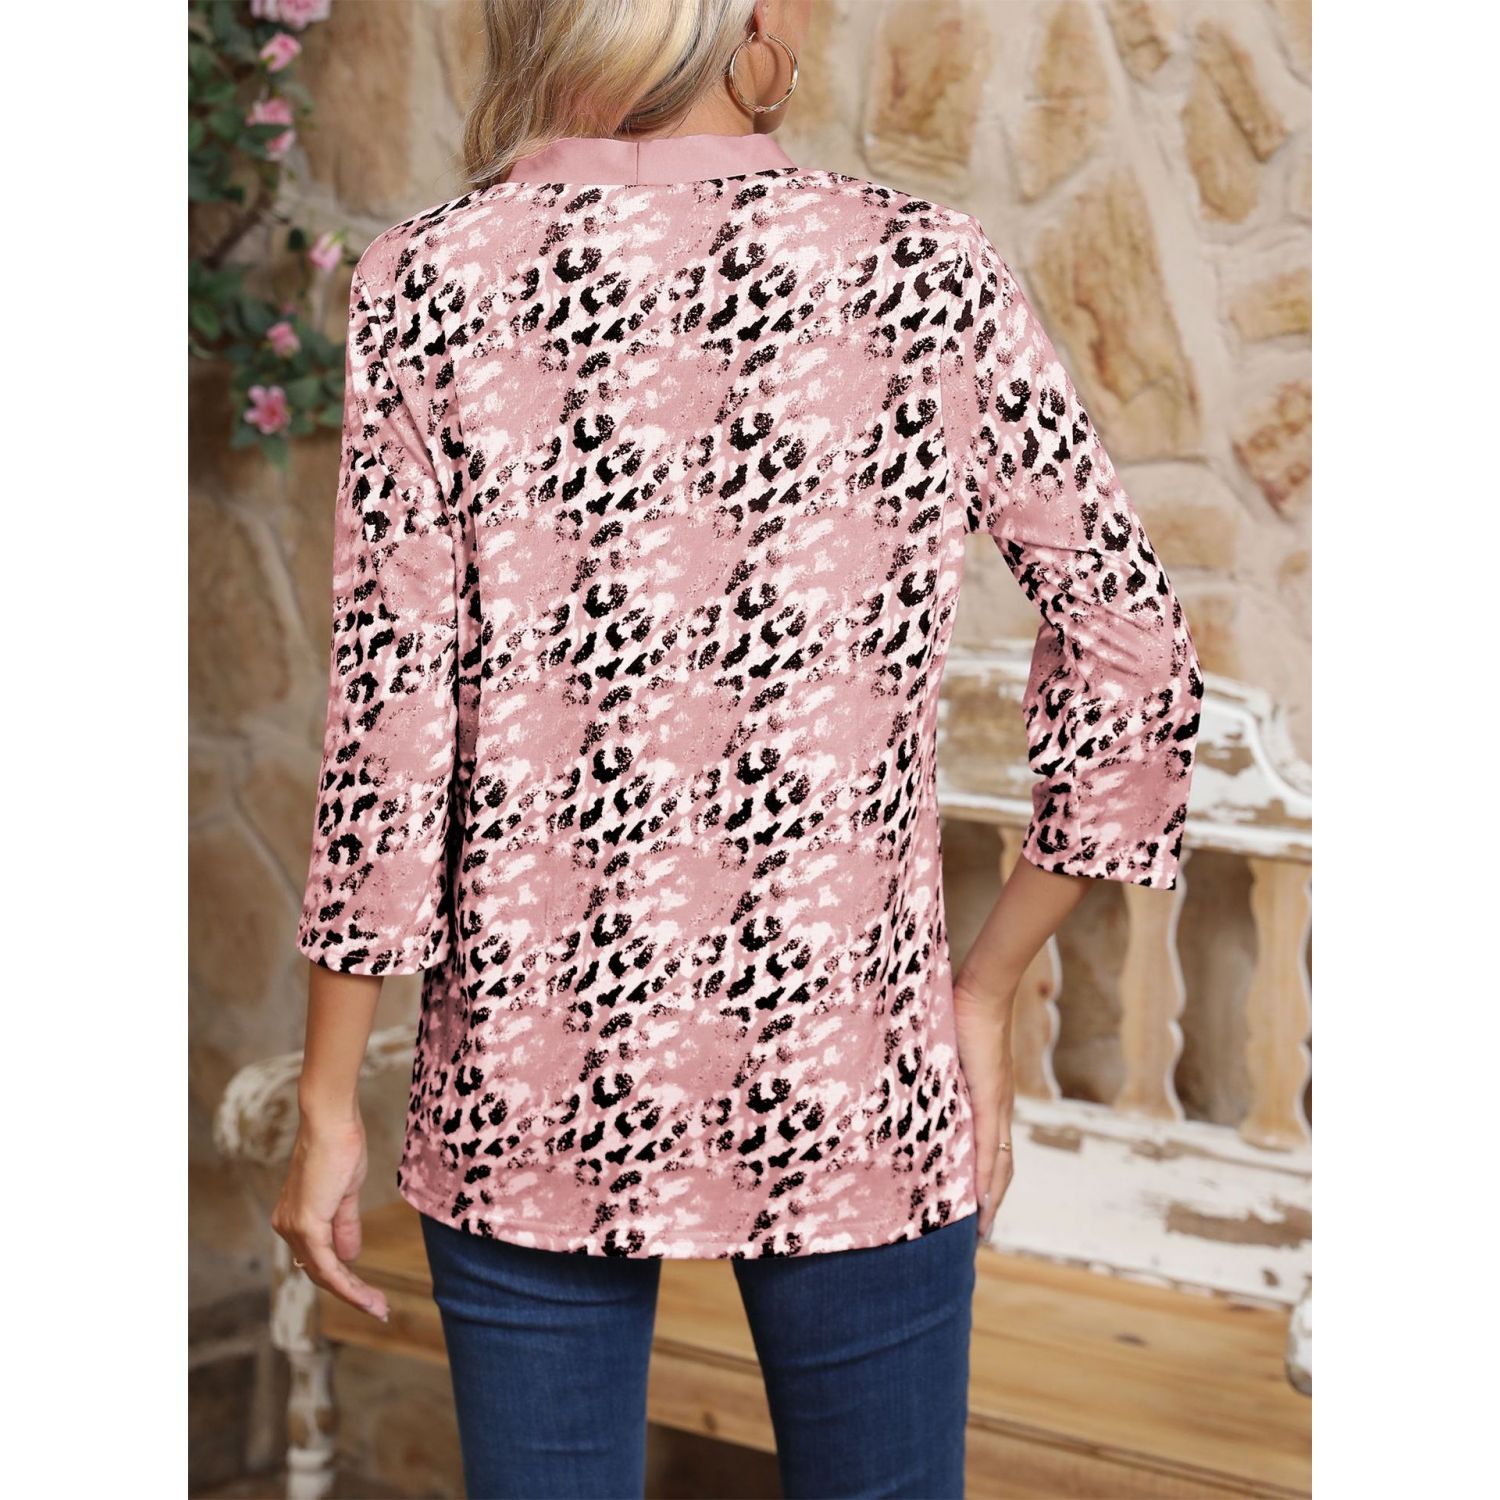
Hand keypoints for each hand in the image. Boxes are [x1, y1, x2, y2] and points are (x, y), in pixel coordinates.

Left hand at [271, 1110, 388, 1321]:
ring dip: (353, 1293)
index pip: (318, 1258)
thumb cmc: (340, 1146)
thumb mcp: (346, 1193)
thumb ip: (344, 1226)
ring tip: (378, 1307)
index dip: (343, 1279)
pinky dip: (348, 1284)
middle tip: (378, 1308)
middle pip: (319, 1271)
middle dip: (350, 1293)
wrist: (332, 1123)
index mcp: (295, 1217)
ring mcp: (293, 1227)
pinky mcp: (306, 1225)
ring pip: (323, 1273)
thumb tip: (350, 1258)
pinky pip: (327, 1265)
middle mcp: (287, 1226)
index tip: (369, 1295)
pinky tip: (365, 1295)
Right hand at [953, 979, 1015, 1240]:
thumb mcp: (946, 1051)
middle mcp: (1000, 1108)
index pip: (994, 1149)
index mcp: (990, 1099)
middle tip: (981, 1233)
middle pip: (1002, 1167)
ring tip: (982, 1228)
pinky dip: (986, 1176)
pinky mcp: (990, 1097)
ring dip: (991, 1198)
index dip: (988, 1181)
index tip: (979, 1209)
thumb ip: (935, 1068)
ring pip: (998, 1164)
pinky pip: (988, 1145)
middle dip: (992, 1201)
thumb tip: (909, 1076)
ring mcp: (997, 1105)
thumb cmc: (961, 1011)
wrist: (982, 990)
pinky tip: (982, 1200)